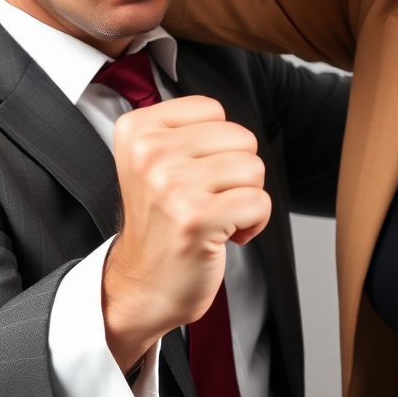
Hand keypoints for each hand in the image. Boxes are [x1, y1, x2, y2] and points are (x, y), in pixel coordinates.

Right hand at [101, 95, 270, 370]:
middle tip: (209, 198)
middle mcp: (149, 153)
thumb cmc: (161, 222)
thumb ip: (186, 129)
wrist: (142, 286)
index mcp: (137, 129)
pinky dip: (255, 222)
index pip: (213, 110)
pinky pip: (260, 202)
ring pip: (254, 168)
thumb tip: (232, 117)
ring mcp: (170, 186)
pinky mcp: (195, 219)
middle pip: (240, 137)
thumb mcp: (153, 160)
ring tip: (217, 215)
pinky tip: (228, 234)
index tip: (196, 173)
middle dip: (237, 171)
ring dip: (246, 198)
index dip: (218, 144)